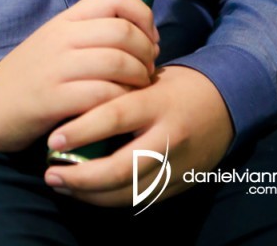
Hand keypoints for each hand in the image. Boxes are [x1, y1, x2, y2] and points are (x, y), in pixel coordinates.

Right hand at [0, 0, 158, 151]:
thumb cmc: (35, 73)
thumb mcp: (59, 41)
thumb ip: (93, 32)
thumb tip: (143, 34)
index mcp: (66, 18)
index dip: (143, 15)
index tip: (151, 38)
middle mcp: (62, 37)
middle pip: (122, 31)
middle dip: (146, 51)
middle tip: (149, 68)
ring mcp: (57, 67)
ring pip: (116, 61)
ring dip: (138, 77)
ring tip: (139, 87)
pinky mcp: (53, 98)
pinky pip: (101, 93)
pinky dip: (120, 99)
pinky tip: (121, 106)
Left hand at [44, 65, 233, 206]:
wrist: (227, 104)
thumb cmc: (177, 85)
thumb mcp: (150, 77)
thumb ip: (119, 89)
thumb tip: (74, 100)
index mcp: (157, 102)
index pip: (116, 117)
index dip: (83, 130)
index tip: (53, 141)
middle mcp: (168, 136)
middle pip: (121, 167)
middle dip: (82, 177)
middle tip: (50, 174)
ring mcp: (176, 165)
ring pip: (129, 192)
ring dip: (90, 194)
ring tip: (61, 186)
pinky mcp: (179, 184)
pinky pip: (140, 199)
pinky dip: (110, 200)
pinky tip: (87, 193)